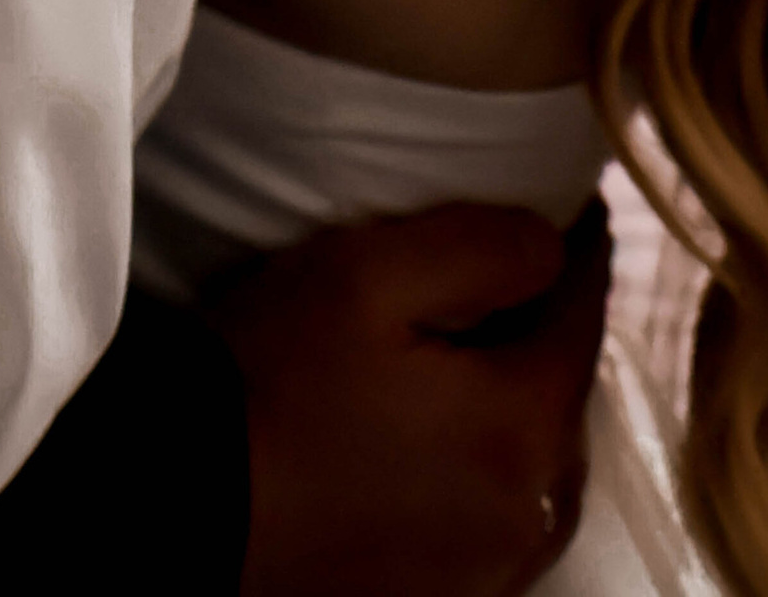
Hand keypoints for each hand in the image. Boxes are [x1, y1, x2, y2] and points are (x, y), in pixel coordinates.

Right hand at [211, 195, 609, 596]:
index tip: (572, 207)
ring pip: (541, 467)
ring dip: (526, 407)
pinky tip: (448, 438)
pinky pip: (502, 519)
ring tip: (484, 353)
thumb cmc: (272, 380)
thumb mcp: (368, 274)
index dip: (579, 251)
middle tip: (516, 274)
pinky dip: (492, 468)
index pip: (582, 316)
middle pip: (565, 397)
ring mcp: (488, 572)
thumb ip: (481, 248)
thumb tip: (553, 246)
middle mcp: (528, 516)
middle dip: (549, 330)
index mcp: (522, 429)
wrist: (186, 504)